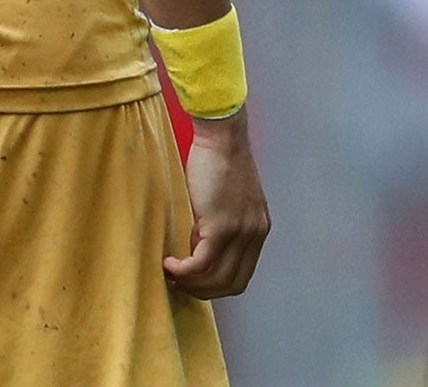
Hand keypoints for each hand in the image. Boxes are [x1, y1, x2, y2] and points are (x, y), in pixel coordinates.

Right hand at [165, 109, 270, 298]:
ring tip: (171, 272)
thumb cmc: (218, 163)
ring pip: (215, 279)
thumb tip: (198, 253)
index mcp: (259, 228)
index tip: (193, 281)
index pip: (241, 277)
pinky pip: (200, 264)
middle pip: (230, 284)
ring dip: (189, 284)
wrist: (222, 137)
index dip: (215, 286)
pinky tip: (168, 263)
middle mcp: (255, 233)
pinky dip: (182, 271)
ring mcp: (241, 231)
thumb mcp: (227, 202)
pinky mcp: (222, 226)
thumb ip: (221, 227)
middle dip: (201, 291)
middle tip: (178, 282)